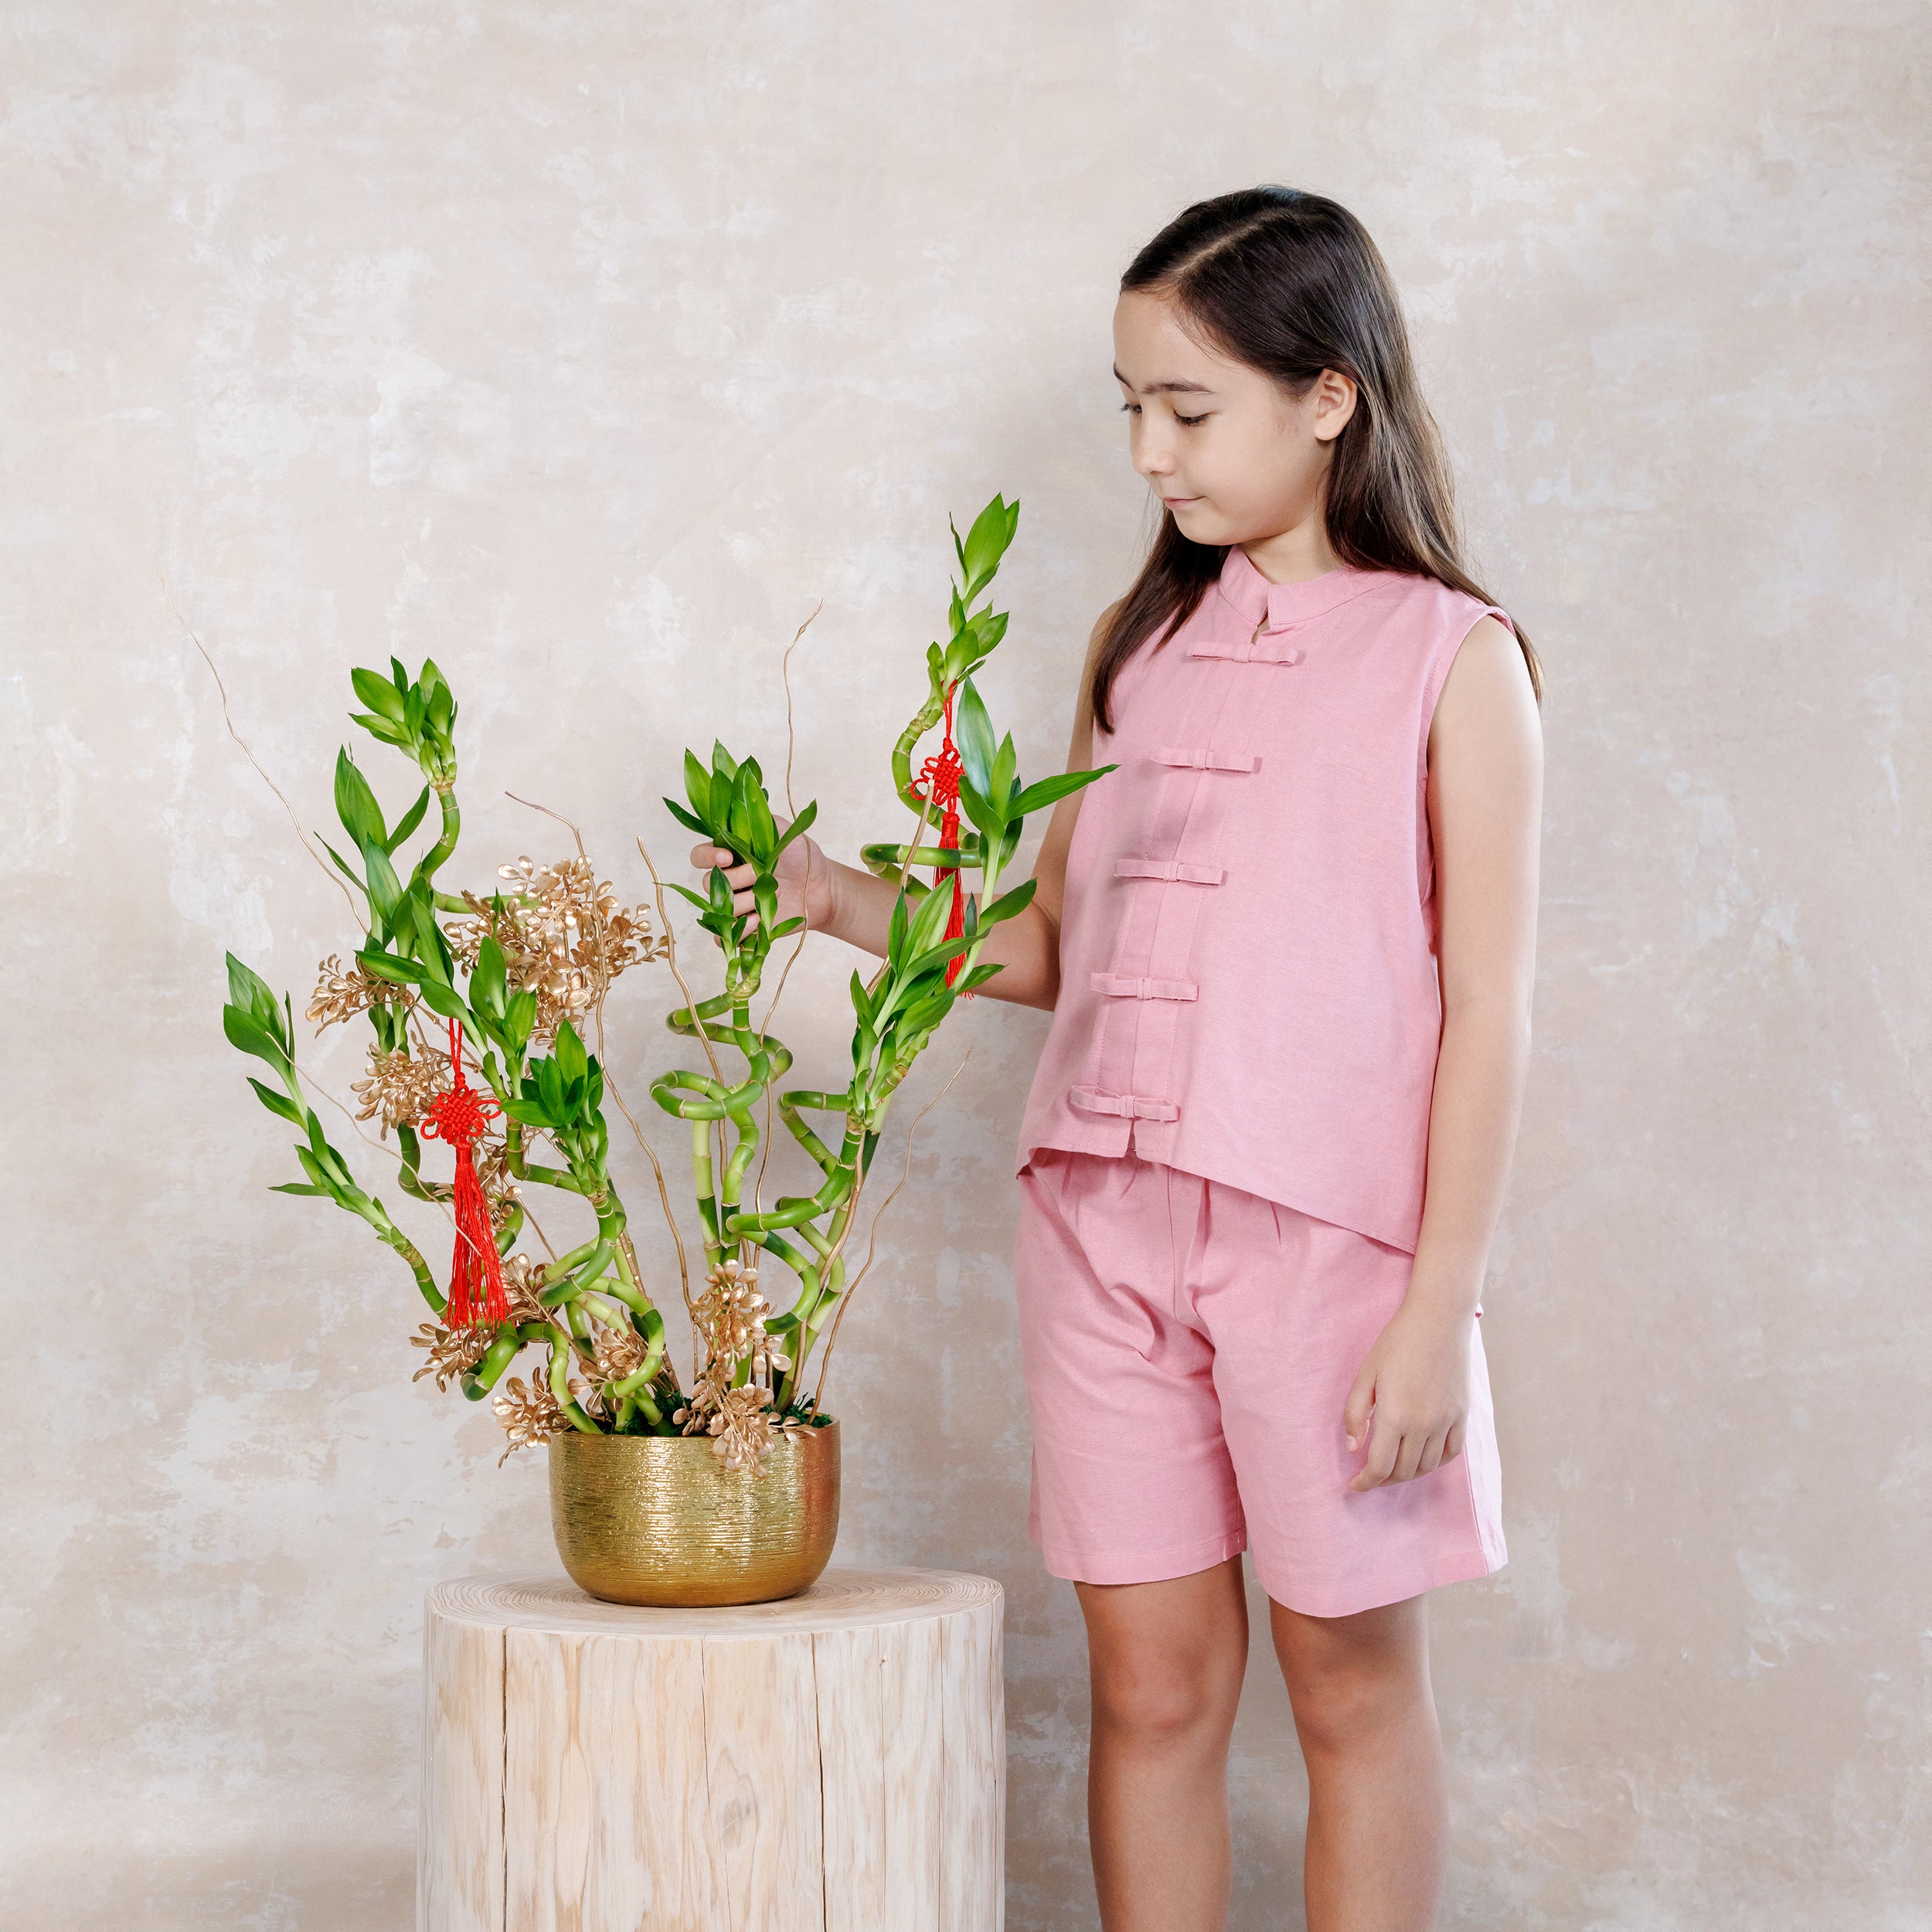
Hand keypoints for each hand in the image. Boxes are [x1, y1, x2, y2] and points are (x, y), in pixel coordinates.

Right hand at [688, 817, 838, 934]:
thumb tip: (736, 807)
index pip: (700, 856)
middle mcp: (728, 880)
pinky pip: (724, 937)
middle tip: (759, 874)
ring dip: (743, 903)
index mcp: (730, 856)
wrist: (822, 887)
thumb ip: (758, 819)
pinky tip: (756, 922)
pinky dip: (737, 932)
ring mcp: (735, 905)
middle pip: (707, 884)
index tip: (727, 857)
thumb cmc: (803, 856)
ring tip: (769, 898)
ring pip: (718, 909)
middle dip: (734, 879)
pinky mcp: (744, 928)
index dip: (707, 857)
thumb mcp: (783, 829)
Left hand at [1342, 1300, 1473, 1490]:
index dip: (1365, 1483)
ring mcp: (1446, 1421)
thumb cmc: (1396, 1343)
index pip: (1379, 1466)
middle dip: (1383, 1480)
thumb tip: (1353, 1448)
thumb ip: (1355, 1413)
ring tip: (1392, 1468)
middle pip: (1403, 1471)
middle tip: (1369, 1476)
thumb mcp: (1366, 1374)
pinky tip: (1421, 1459)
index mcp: (1395, 1416)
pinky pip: (1451, 1453)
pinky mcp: (1462, 1415)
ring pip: (1427, 1466)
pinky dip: (1435, 1463)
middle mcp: (1423, 1425)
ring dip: (1407, 1474)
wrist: (1438, 1320)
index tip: (1354, 1486)